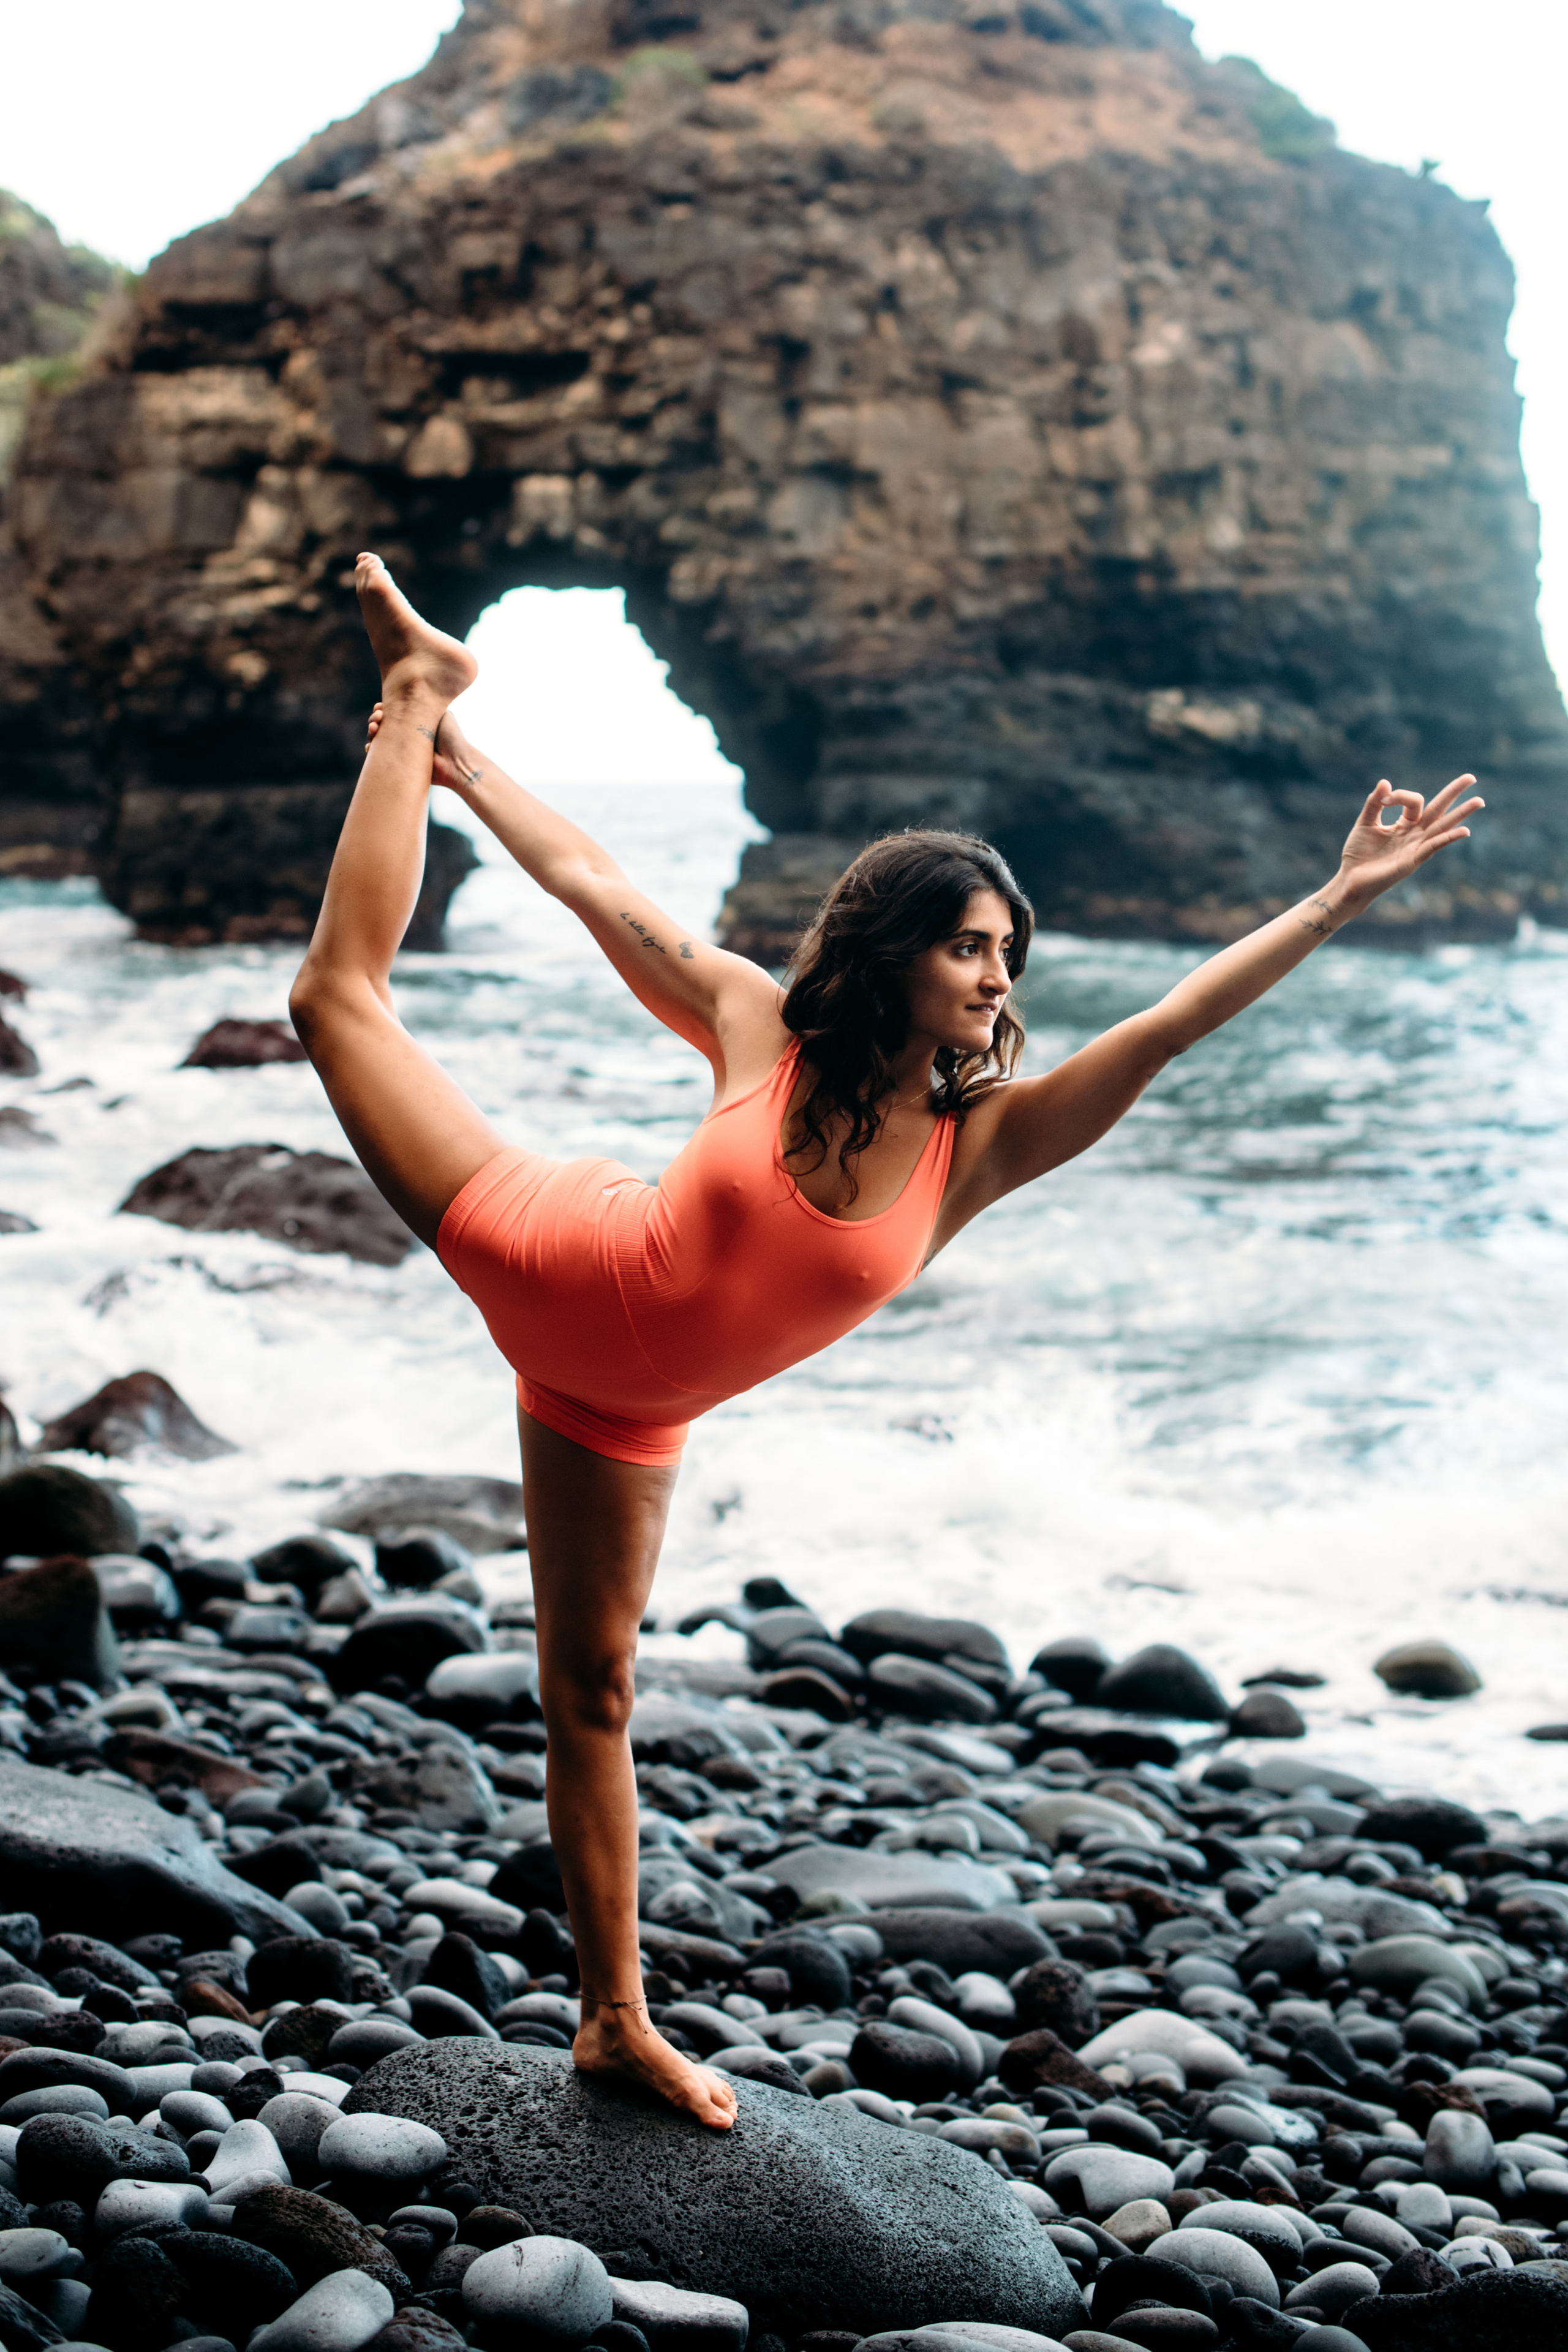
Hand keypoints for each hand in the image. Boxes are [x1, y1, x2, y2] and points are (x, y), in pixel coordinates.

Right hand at [364, 701, 477, 794]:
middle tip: (378, 717)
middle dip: (375, 718)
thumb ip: (425, 701)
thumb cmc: (451, 736)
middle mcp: (407, 733)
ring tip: (374, 729)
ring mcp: (402, 748)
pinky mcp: (400, 762)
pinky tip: (370, 746)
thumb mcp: (440, 711)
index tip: (380, 707)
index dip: (383, 708)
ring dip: (371, 732)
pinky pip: (379, 756)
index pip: (392, 710)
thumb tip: (410, 687)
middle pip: (382, 722)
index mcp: (414, 719)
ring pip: (378, 738)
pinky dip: (372, 750)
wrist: (455, 762)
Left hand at [1337, 773, 1484, 904]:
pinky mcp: (1413, 861)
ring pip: (1443, 827)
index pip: (1414, 802)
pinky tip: (1465, 831)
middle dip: (1454, 793)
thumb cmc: (1358, 854)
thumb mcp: (1365, 823)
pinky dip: (1449, 838)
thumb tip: (1385, 781)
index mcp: (1405, 824)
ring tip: (1479, 801)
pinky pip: (1434, 847)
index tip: (1384, 799)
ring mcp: (1417, 847)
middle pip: (1439, 810)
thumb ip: (1375, 803)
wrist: (1350, 880)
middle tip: (1472, 777)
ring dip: (1461, 814)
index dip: (1400, 795)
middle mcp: (1415, 834)